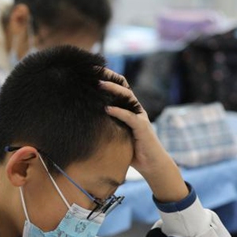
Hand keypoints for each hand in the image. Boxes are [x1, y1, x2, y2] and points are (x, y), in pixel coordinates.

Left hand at [100, 72, 187, 202]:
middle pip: (123, 88)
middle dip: (109, 79)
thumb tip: (85, 121)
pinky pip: (130, 117)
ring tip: (99, 85)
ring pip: (128, 98)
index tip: (92, 72)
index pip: (120, 89)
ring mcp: (140, 118)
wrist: (151, 164)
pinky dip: (119, 112)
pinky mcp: (143, 128)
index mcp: (129, 109)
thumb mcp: (116, 134)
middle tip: (93, 73)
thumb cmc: (131, 150)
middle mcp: (136, 110)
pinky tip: (107, 108)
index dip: (108, 78)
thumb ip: (107, 125)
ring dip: (113, 90)